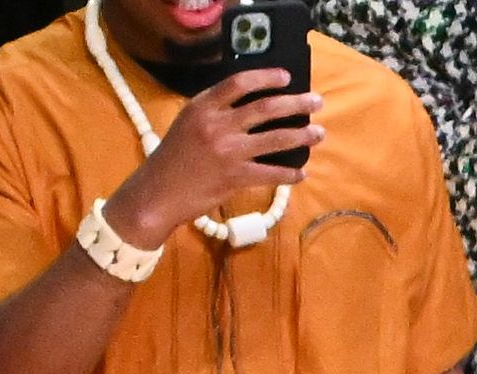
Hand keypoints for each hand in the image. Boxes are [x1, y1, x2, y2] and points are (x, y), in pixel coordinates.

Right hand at [110, 70, 319, 248]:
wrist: (157, 192)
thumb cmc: (174, 157)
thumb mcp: (188, 123)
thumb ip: (215, 111)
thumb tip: (252, 103)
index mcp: (202, 106)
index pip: (239, 83)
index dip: (266, 77)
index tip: (287, 77)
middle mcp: (216, 125)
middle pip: (265, 108)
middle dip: (296, 103)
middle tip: (317, 102)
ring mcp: (227, 151)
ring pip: (275, 139)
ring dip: (302, 135)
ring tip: (319, 133)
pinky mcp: (235, 177)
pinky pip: (272, 173)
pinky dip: (290, 174)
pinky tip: (301, 173)